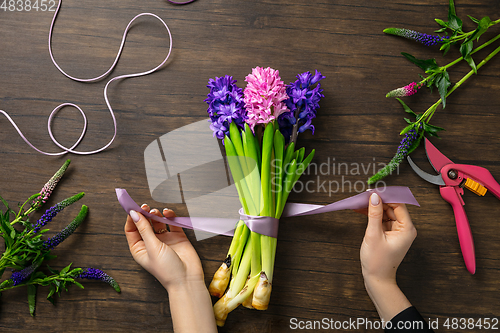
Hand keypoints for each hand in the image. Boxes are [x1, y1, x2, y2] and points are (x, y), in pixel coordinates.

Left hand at [124, 205, 216, 331]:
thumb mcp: (152, 247)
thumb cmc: (166, 269)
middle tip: (145, 207)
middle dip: (144, 214)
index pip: (132, 230)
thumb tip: (134, 214)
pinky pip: (172, 223)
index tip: (133, 208)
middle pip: (145, 224)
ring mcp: (165, 240)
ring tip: (156, 212)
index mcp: (139, 248)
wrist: (187, 279)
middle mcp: (151, 243)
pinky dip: (170, 216)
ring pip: (158, 222)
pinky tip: (168, 213)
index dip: (132, 218)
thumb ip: (144, 229)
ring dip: (156, 215)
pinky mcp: (178, 237)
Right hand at [360, 193, 415, 320]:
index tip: (373, 191)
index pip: (398, 205)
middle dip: (378, 201)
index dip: (386, 196)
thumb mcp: (373, 235)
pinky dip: (373, 215)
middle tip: (363, 195)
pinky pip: (382, 219)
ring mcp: (397, 231)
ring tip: (360, 202)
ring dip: (374, 207)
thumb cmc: (377, 261)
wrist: (376, 279)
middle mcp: (405, 228)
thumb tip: (374, 197)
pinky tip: (362, 210)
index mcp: (407, 228)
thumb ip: (374, 214)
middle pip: (392, 207)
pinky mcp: (389, 233)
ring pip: (386, 212)